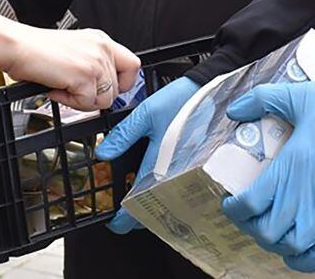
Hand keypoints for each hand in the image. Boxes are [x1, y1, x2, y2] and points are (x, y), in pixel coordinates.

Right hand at [6, 26, 140, 111]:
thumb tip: (103, 89)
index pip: (132, 65)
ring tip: (62, 88)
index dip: (123, 84)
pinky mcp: (84, 75)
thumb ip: (93, 64)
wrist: (17, 46)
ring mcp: (95, 61)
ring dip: (82, 101)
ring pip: (104, 100)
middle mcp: (102, 48)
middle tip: (73, 90)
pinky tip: (56, 89)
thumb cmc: (37, 50)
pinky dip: (69, 102)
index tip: (107, 90)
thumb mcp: (75, 51)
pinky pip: (87, 103)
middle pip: (117, 89)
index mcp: (102, 40)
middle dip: (94, 97)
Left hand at [94, 76, 199, 232]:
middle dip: (137, 216)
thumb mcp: (146, 114)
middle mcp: (175, 177)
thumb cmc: (181, 102)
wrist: (211, 92)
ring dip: (153, 206)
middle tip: (123, 211)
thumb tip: (103, 154)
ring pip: (168, 203)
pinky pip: (179, 190)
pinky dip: (167, 193)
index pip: (137, 206)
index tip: (113, 222)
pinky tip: (159, 184)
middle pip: (154, 212)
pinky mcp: (196, 168)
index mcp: (158, 168)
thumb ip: (123, 135)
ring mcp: (187, 175)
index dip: (122, 219)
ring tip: (139, 199)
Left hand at [221, 80, 314, 272]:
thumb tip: (235, 109)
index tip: (230, 200)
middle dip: (251, 226)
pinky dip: (302, 260)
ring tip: (271, 228)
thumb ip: (264, 99)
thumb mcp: (301, 96)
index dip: (233, 208)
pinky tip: (296, 249)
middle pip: (265, 231)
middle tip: (249, 213)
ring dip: (274, 242)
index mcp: (287, 170)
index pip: (248, 204)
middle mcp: (301, 199)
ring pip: (288, 247)